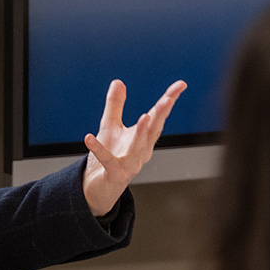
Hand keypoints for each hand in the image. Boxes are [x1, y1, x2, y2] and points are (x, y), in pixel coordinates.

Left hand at [82, 79, 186, 215]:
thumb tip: (118, 82)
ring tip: (145, 117)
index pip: (158, 116)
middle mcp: (141, 150)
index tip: (180, 85)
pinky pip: (107, 160)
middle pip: (153, 130)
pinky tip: (90, 138)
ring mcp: (130, 163)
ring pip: (137, 147)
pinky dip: (99, 149)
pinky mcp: (114, 173)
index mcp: (143, 138)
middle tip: (169, 99)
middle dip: (161, 114)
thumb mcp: (111, 126)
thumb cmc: (110, 156)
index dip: (169, 100)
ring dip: (142, 133)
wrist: (100, 187)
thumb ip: (115, 105)